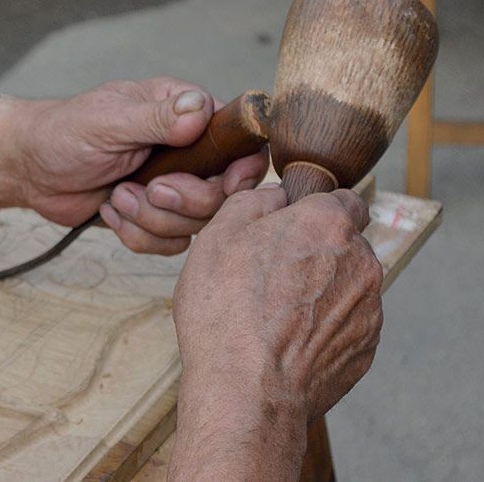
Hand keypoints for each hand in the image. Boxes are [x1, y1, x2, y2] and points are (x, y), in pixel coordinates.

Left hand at [0, 78, 267, 253]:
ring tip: (117, 196)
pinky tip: (111, 212)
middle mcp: (186, 150)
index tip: (221, 184)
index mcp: (183, 113)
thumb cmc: (62, 133)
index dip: (240, 170)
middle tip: (148, 189)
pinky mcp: (154, 217)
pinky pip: (170, 243)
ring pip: (196, 224)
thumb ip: (155, 118)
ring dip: (151, 219)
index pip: (240, 142)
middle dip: (184, 201)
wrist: (29, 169)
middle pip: (224, 193)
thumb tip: (201, 108)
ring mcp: (172, 186)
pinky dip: (138, 236)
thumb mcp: (107, 121)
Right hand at [169, 187, 382, 479]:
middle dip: (314, 252)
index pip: (341, 198)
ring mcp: (368, 308)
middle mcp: (360, 261)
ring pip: (346, 285)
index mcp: (327, 224)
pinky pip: (345, 324)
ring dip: (319, 290)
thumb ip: (253, 200)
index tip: (285, 229)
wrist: (246, 390)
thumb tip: (275, 196)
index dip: (311, 210)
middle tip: (269, 274)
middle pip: (343, 244)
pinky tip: (286, 340)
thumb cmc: (226, 311)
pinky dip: (322, 327)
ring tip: (273, 314)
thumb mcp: (217, 235)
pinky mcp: (365, 348)